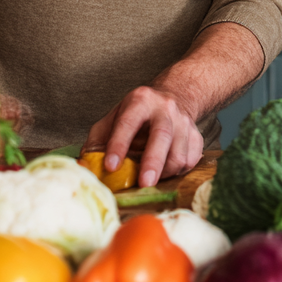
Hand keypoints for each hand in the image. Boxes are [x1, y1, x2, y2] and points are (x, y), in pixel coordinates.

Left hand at [84, 85, 204, 187]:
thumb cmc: (137, 115)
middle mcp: (165, 108)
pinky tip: (166, 171)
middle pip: (161, 135)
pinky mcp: (197, 136)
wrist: (174, 97)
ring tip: (151, 179)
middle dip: (153, 161)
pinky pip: (190, 161)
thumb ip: (97, 141)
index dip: (119, 144)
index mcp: (140, 101)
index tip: (111, 165)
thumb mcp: (113, 118)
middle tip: (144, 183)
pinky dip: (177, 172)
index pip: (128, 122)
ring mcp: (184, 122)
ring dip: (164, 173)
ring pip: (179, 153)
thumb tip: (84, 168)